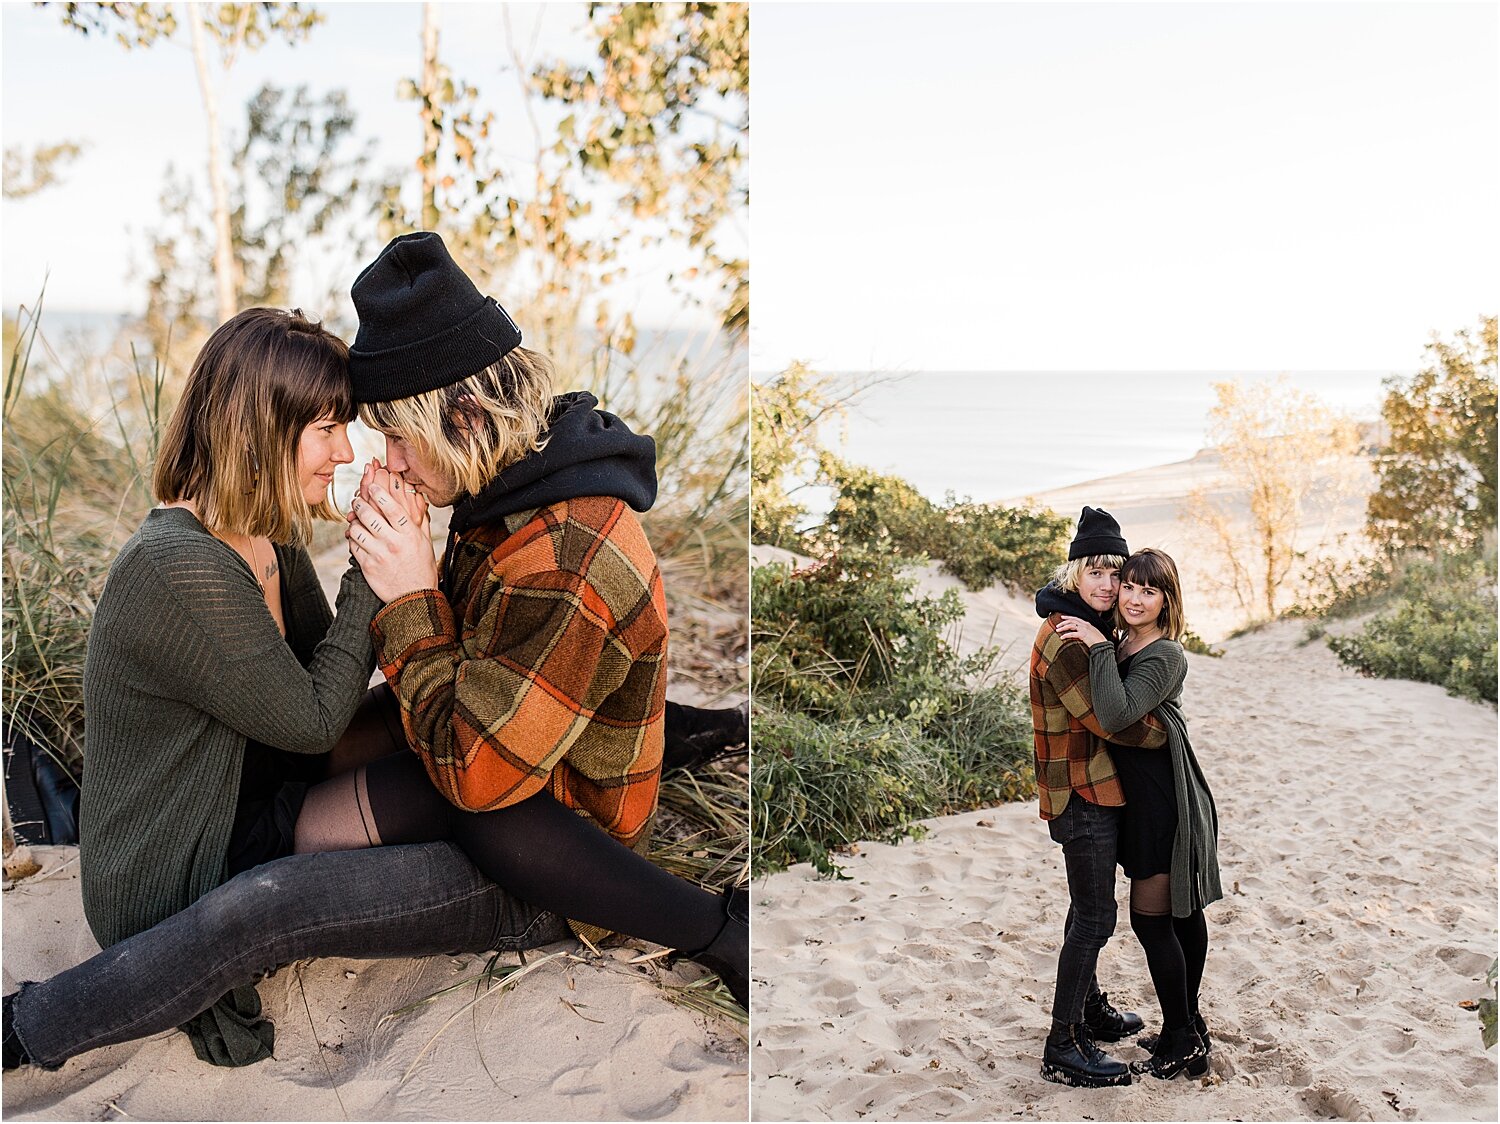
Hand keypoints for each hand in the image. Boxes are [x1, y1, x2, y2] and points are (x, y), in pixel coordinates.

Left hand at [346, 462, 437, 601]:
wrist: (413, 597)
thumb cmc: (421, 568)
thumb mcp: (426, 543)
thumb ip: (420, 520)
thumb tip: (418, 499)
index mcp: (410, 535)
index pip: (392, 508)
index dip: (379, 494)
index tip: (371, 486)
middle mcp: (394, 543)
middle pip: (370, 515)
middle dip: (360, 504)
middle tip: (357, 500)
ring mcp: (379, 554)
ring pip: (358, 529)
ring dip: (353, 521)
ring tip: (354, 518)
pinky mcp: (368, 566)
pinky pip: (353, 546)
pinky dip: (352, 539)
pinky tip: (356, 536)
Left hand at [1054, 614, 1108, 646]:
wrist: (1103, 645)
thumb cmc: (1098, 641)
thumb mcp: (1092, 634)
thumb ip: (1086, 631)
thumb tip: (1078, 633)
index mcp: (1087, 624)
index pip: (1076, 618)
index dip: (1068, 617)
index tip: (1062, 617)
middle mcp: (1085, 625)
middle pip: (1072, 620)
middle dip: (1063, 622)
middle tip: (1057, 625)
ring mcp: (1084, 629)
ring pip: (1070, 626)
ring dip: (1063, 627)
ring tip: (1057, 630)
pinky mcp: (1083, 635)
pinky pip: (1072, 634)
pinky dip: (1065, 635)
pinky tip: (1061, 637)